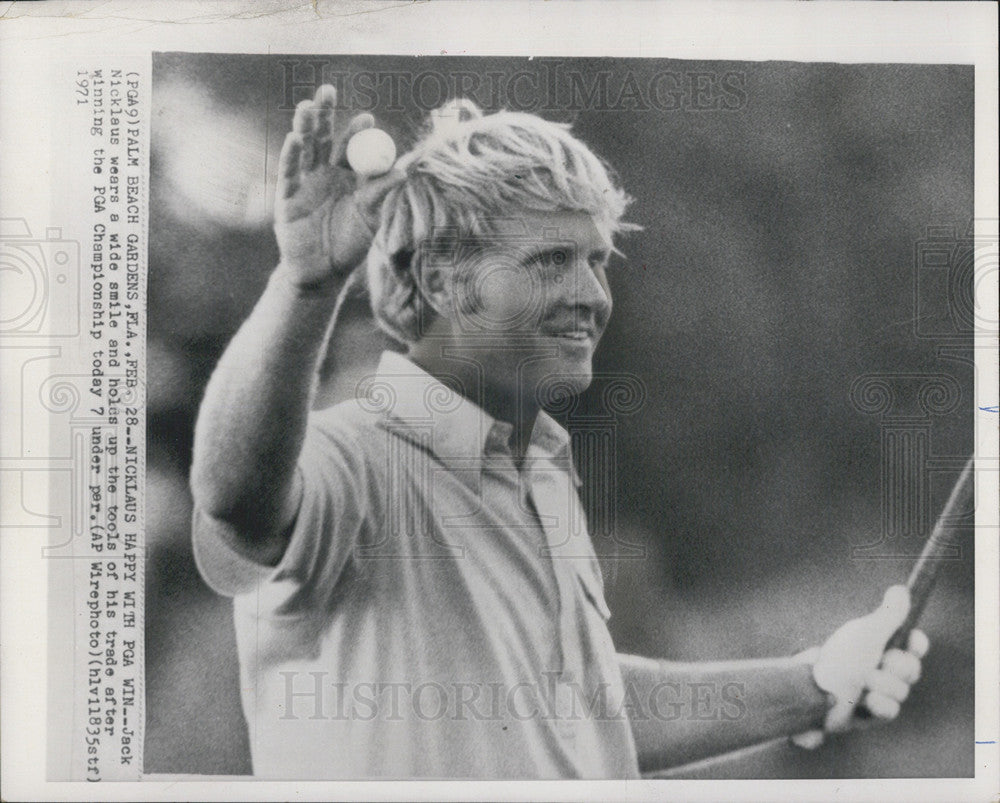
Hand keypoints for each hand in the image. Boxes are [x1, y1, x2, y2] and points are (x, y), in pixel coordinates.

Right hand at [275, 84, 403, 287]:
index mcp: (347, 176)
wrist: (323, 273)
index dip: (356, 130)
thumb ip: (381, 193)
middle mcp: (323, 174)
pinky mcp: (286, 198)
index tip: (366, 117)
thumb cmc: (350, 244)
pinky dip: (291, 155)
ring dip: (304, 127)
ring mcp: (303, 183)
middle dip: (323, 114)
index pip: (351, 146)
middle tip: (327, 90)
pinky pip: (288, 173)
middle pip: (322, 137)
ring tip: (307, 107)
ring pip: (303, 149)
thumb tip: (404, 170)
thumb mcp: (370, 218)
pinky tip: (294, 138)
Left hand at [792, 585, 928, 747]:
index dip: (917, 643)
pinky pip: (891, 712)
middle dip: (899, 666)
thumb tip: (902, 590)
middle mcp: (881, 669)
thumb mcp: (865, 634)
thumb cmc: (838, 658)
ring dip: (885, 685)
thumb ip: (888, 616)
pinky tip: (867, 701)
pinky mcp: (870, 715)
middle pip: (911, 670)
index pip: (911, 645)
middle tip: (883, 662)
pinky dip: (881, 705)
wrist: (810, 689)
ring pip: (902, 692)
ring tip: (865, 682)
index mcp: (879, 647)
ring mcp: (876, 693)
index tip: (913, 638)